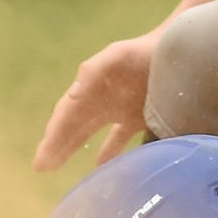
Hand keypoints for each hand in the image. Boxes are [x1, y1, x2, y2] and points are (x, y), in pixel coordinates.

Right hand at [35, 32, 158, 169]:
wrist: (176, 50)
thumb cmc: (142, 52)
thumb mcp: (116, 57)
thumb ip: (93, 72)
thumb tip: (72, 96)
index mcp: (91, 87)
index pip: (67, 115)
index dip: (54, 135)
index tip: (43, 157)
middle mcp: (101, 100)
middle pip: (73, 126)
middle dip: (57, 145)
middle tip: (41, 166)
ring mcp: (118, 110)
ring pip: (89, 132)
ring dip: (73, 147)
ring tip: (57, 167)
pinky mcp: (138, 118)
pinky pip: (119, 138)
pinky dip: (109, 152)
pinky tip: (100, 166)